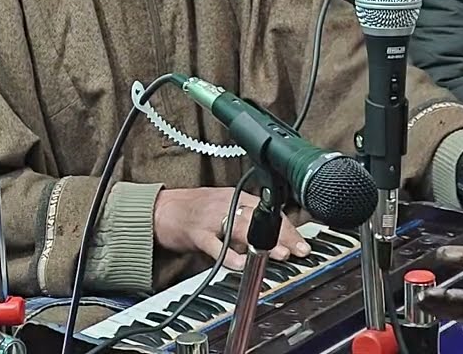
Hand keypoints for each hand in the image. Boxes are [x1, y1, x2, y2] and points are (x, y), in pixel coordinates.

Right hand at [154, 187, 311, 269]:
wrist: (160, 209)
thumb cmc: (193, 211)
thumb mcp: (223, 209)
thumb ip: (245, 223)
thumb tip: (272, 240)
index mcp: (235, 197)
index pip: (268, 211)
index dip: (287, 228)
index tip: (302, 244)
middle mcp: (226, 203)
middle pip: (260, 218)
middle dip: (282, 235)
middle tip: (299, 250)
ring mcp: (210, 217)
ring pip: (241, 228)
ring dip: (263, 243)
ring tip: (279, 255)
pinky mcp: (195, 232)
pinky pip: (214, 244)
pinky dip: (228, 255)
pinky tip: (241, 264)